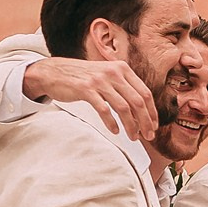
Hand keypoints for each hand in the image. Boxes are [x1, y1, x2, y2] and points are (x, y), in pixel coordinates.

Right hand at [22, 56, 155, 141]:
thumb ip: (124, 88)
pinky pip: (104, 110)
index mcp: (122, 69)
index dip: (152, 112)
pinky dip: (112, 123)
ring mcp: (99, 80)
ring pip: (124, 108)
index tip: (154, 126)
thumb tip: (142, 111)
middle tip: (148, 136)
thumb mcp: (107, 76)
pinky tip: (115, 131)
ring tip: (133, 137)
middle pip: (138, 102)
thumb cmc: (83, 77)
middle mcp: (113, 73)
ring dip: (131, 125)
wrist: (53, 72)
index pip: (145, 93)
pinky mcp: (86, 89)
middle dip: (146, 122)